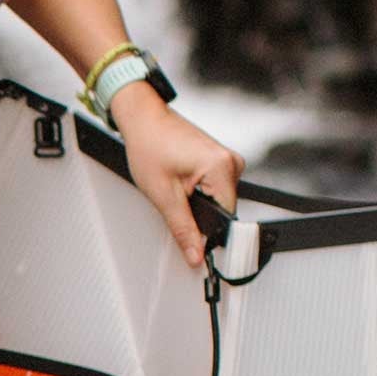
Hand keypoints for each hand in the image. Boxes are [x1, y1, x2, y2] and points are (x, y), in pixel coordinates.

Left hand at [110, 89, 243, 269]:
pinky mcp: (219, 160)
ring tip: (174, 187)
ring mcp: (227, 159)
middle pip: (222, 209)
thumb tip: (196, 254)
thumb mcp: (163, 196)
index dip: (210, 235)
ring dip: (196, 203)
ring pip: (217, 200)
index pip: (227, 217)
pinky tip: (180, 182)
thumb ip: (182, 228)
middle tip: (174, 204)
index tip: (199, 250)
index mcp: (222, 168)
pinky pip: (213, 188)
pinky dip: (197, 193)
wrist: (144, 121)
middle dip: (199, 216)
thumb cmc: (149, 148)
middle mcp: (231, 162)